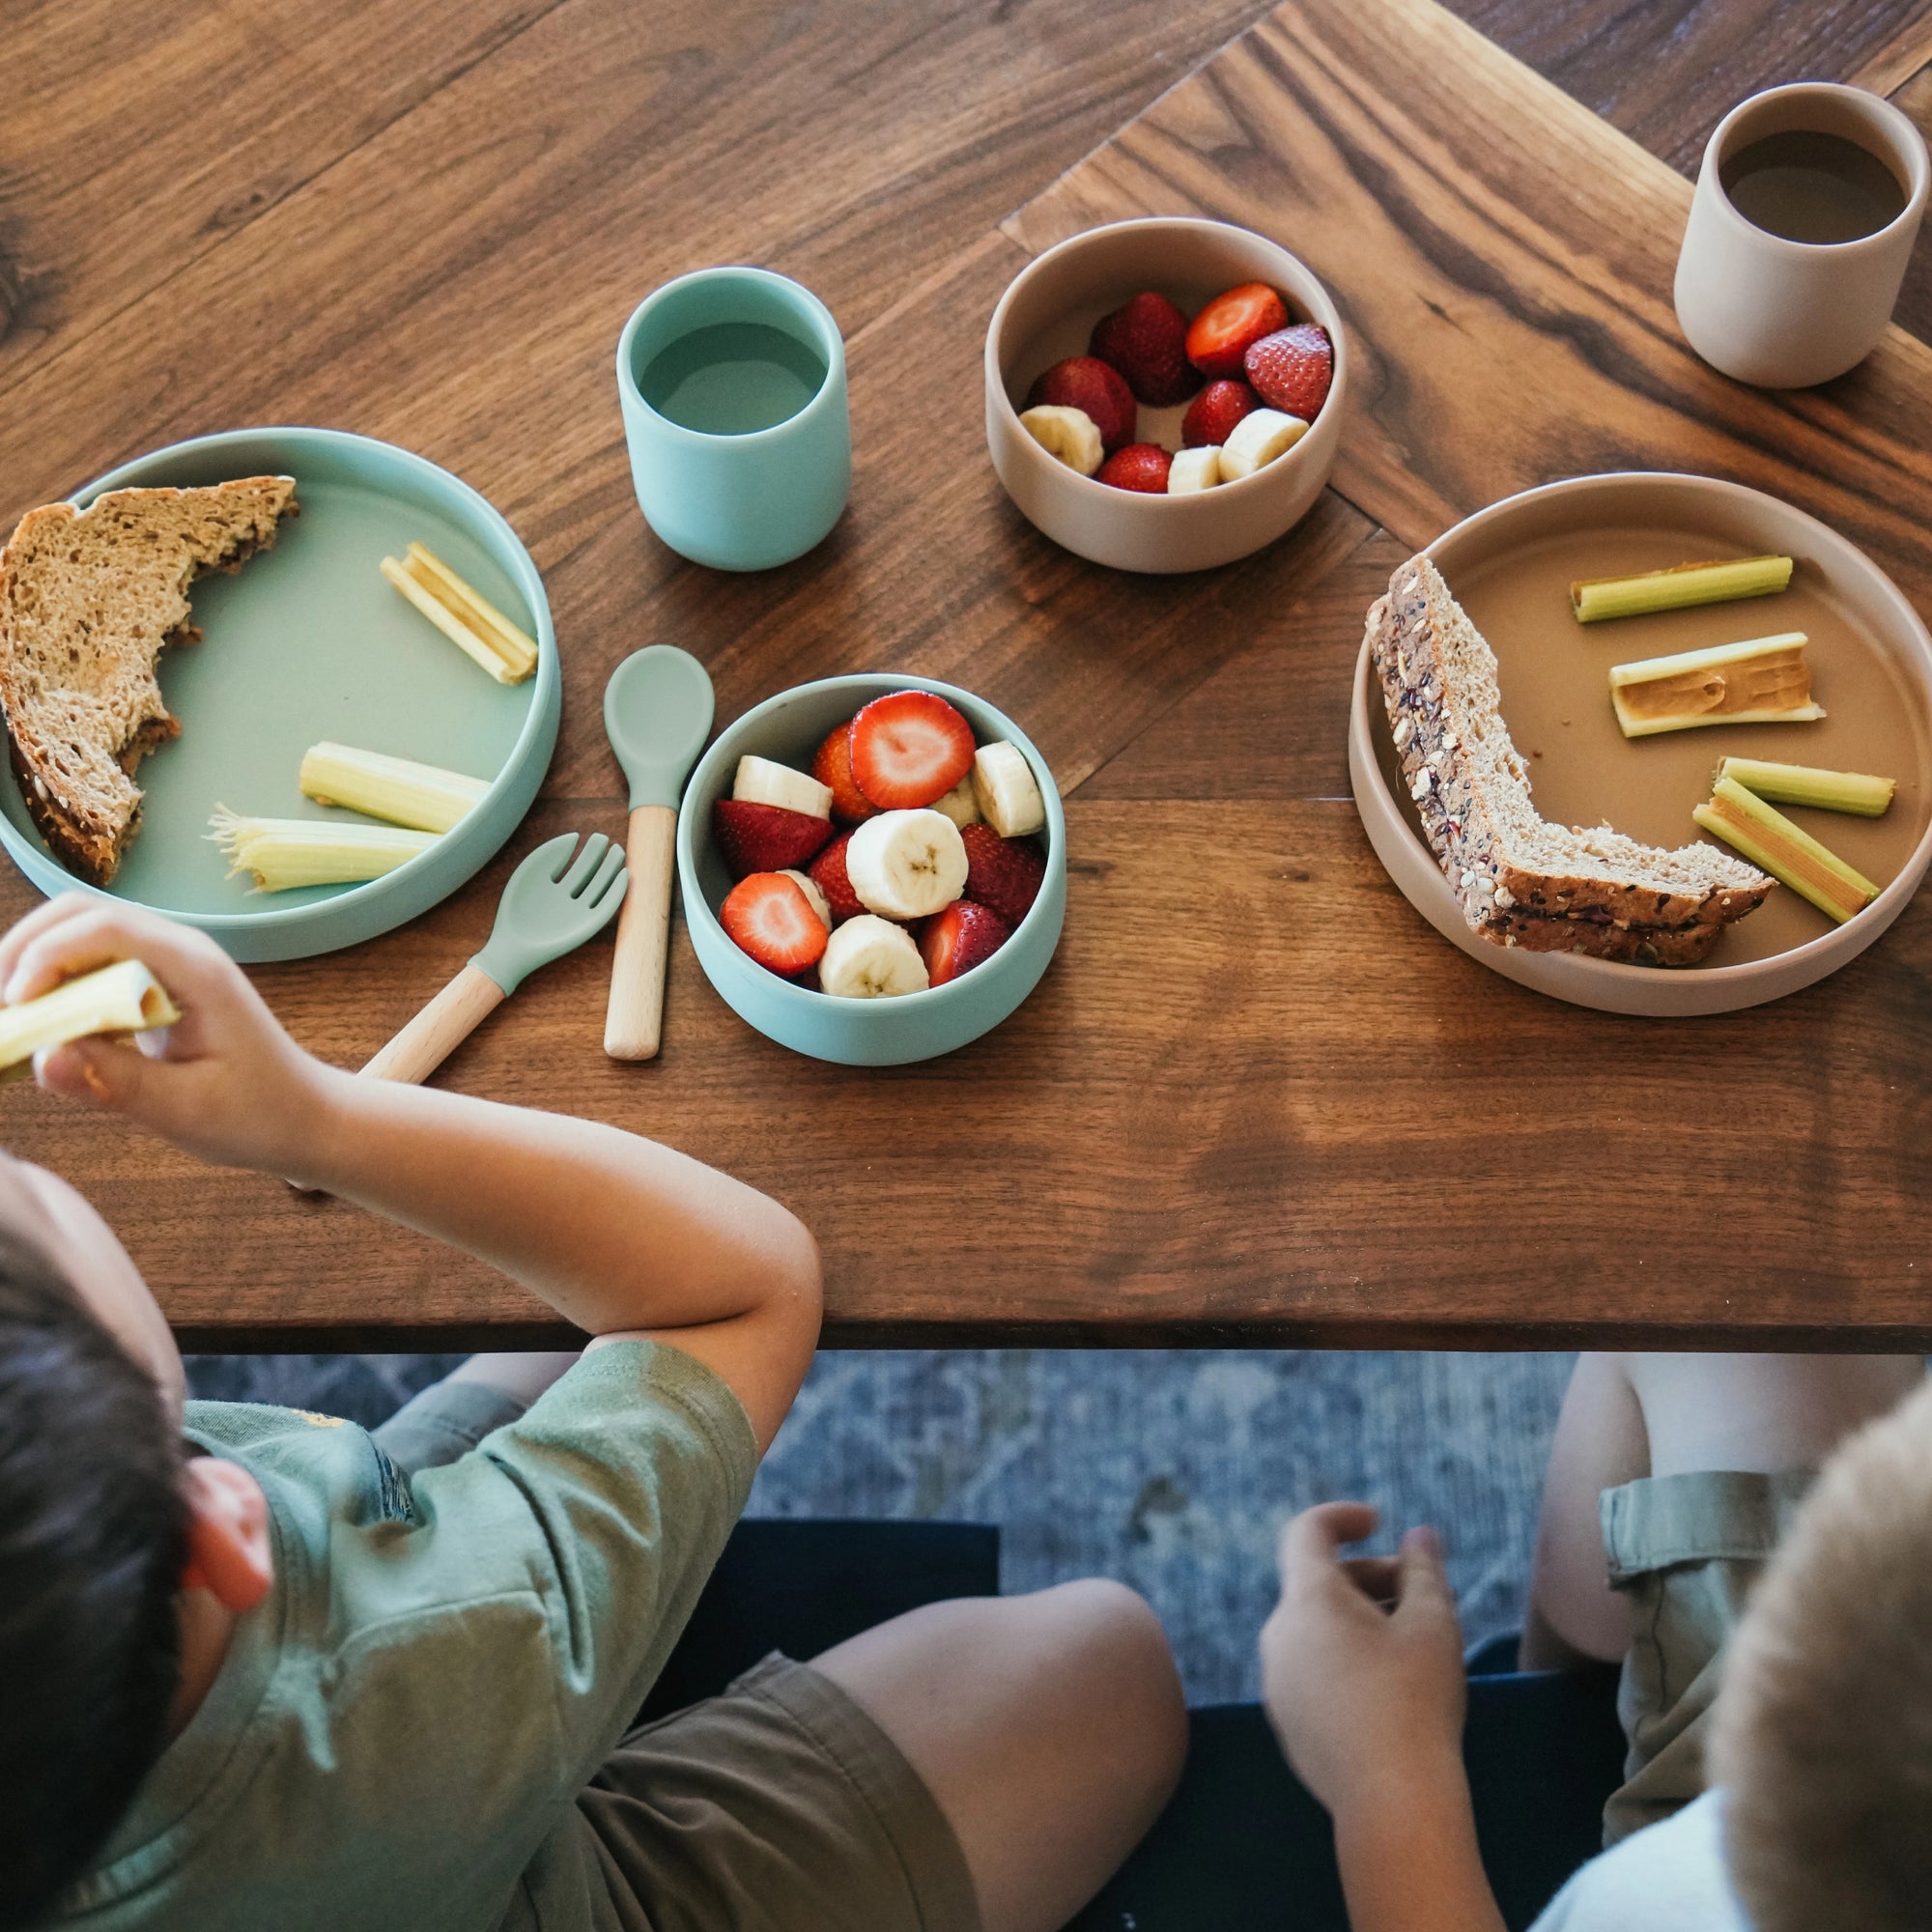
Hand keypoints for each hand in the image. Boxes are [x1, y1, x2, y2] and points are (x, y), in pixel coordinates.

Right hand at [0, 896, 332, 1173]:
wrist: (302, 1116)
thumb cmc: (257, 1114)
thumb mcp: (185, 1110)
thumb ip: (114, 1084)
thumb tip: (41, 1058)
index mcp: (196, 969)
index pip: (106, 927)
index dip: (47, 957)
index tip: (17, 1010)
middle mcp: (180, 952)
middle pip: (82, 915)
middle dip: (25, 952)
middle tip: (2, 1015)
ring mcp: (167, 963)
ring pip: (81, 934)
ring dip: (34, 967)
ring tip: (14, 1024)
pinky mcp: (154, 984)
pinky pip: (92, 965)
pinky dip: (56, 987)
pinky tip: (44, 1030)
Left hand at [1259, 1501, 1467, 1819]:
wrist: (1393, 1803)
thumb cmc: (1417, 1702)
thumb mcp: (1434, 1623)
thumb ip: (1424, 1569)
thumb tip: (1418, 1536)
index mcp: (1307, 1600)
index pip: (1307, 1531)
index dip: (1343, 1516)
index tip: (1379, 1523)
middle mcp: (1279, 1635)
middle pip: (1318, 1583)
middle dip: (1370, 1578)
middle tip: (1422, 1599)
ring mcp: (1277, 1682)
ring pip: (1316, 1629)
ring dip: (1359, 1621)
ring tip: (1412, 1646)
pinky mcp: (1286, 1722)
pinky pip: (1312, 1670)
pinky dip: (1344, 1660)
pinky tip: (1390, 1692)